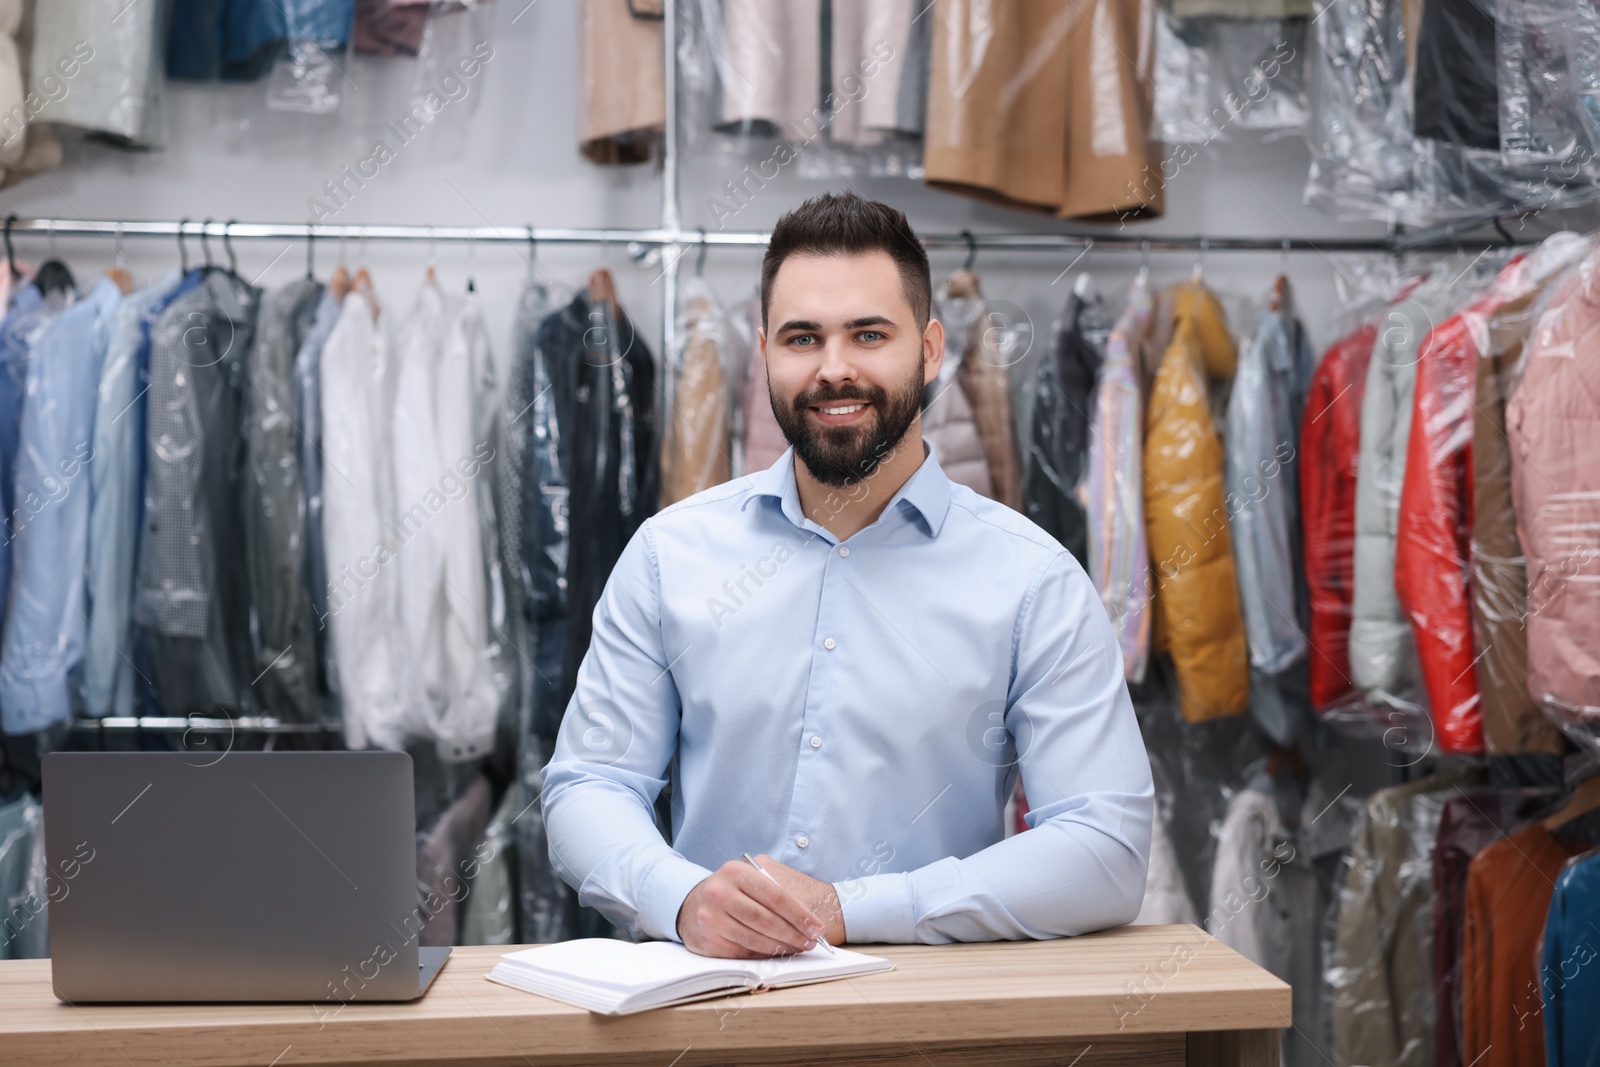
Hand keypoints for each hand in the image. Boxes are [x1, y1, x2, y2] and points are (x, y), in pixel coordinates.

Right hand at [676, 854, 835, 957]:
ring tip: (798, 948)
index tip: (816, 927)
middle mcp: (719, 893)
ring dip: (781, 947)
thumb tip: (807, 916)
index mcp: (734, 871)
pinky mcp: (708, 941)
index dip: (799, 914)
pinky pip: (743, 952)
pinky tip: (777, 953)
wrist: (693, 903)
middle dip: (793, 933)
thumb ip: (774, 887)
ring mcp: (710, 918)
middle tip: (811, 941)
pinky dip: (764, 955)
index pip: (775, 895)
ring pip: (755, 939)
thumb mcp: (748, 877)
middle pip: (766, 919)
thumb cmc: (731, 890)